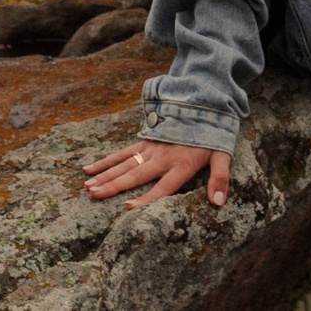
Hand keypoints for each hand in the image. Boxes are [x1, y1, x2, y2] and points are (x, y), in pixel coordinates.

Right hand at [83, 139, 229, 207]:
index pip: (162, 188)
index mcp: (181, 165)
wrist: (202, 104)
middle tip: (93, 195)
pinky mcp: (144, 140)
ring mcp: (151, 148)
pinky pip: (122, 153)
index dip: (145, 198)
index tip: (127, 207)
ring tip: (87, 186)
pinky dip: (106, 160)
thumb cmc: (212, 135)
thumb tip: (218, 202)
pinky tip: (89, 168)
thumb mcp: (222, 155)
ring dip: (105, 175)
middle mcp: (162, 158)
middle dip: (113, 186)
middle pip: (135, 175)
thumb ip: (220, 178)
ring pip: (124, 164)